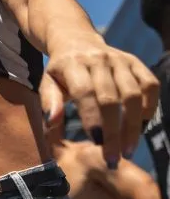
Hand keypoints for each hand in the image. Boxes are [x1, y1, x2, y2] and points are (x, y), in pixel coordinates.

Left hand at [41, 39, 159, 166]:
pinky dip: (149, 107)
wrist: (75, 41)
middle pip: (111, 98)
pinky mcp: (136, 62)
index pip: (85, 92)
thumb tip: (51, 122)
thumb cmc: (60, 72)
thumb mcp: (47, 83)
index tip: (97, 144)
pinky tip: (142, 127)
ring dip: (134, 125)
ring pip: (134, 94)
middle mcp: (98, 59)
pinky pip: (150, 85)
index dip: (92, 118)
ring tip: (128, 149)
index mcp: (72, 64)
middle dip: (114, 131)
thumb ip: (49, 103)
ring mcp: (120, 59)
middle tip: (114, 157)